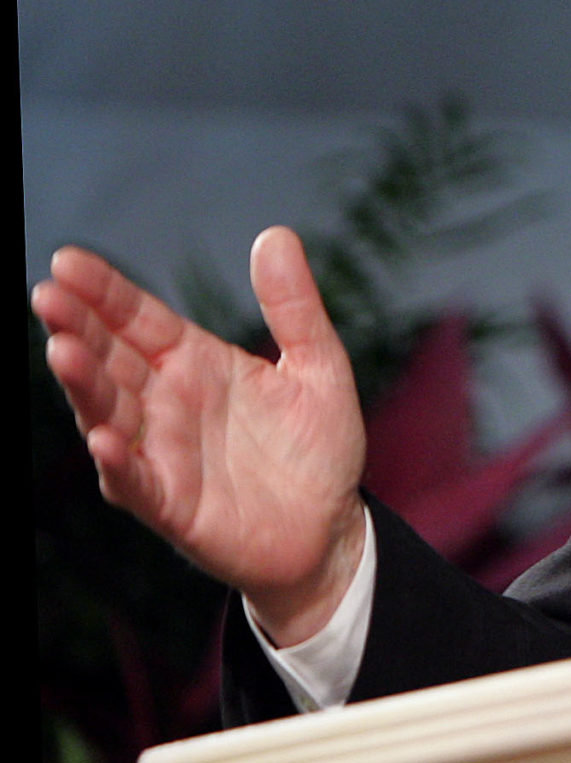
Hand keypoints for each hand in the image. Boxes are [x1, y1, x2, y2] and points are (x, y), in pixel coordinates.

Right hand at [33, 229, 369, 646]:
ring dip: (84, 385)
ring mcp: (161, 453)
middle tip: (48, 295)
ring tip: (63, 350)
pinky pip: (135, 481)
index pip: (137, 318)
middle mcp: (166, 403)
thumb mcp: (319, 366)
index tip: (68, 260)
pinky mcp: (170, 504)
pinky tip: (104, 437)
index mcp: (195, 362)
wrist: (330, 528)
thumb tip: (275, 234)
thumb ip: (294, 307)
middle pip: (109, 358)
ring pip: (108, 413)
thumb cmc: (318, 447)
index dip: (104, 291)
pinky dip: (119, 461)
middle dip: (76, 327)